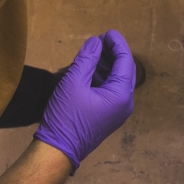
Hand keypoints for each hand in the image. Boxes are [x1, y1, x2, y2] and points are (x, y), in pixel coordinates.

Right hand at [34, 30, 135, 171]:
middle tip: (99, 40)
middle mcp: (125, 103)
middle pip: (124, 70)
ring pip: (116, 81)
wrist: (57, 151)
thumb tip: (96, 42)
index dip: (117, 44)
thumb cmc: (65, 117)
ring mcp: (117, 111)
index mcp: (121, 95)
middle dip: (112, 53)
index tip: (107, 32)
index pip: (125, 61)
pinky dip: (102, 77)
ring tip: (92, 51)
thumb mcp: (74, 82)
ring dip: (106, 65)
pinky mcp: (107, 116)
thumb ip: (87, 58)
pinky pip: (109, 91)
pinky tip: (89, 69)